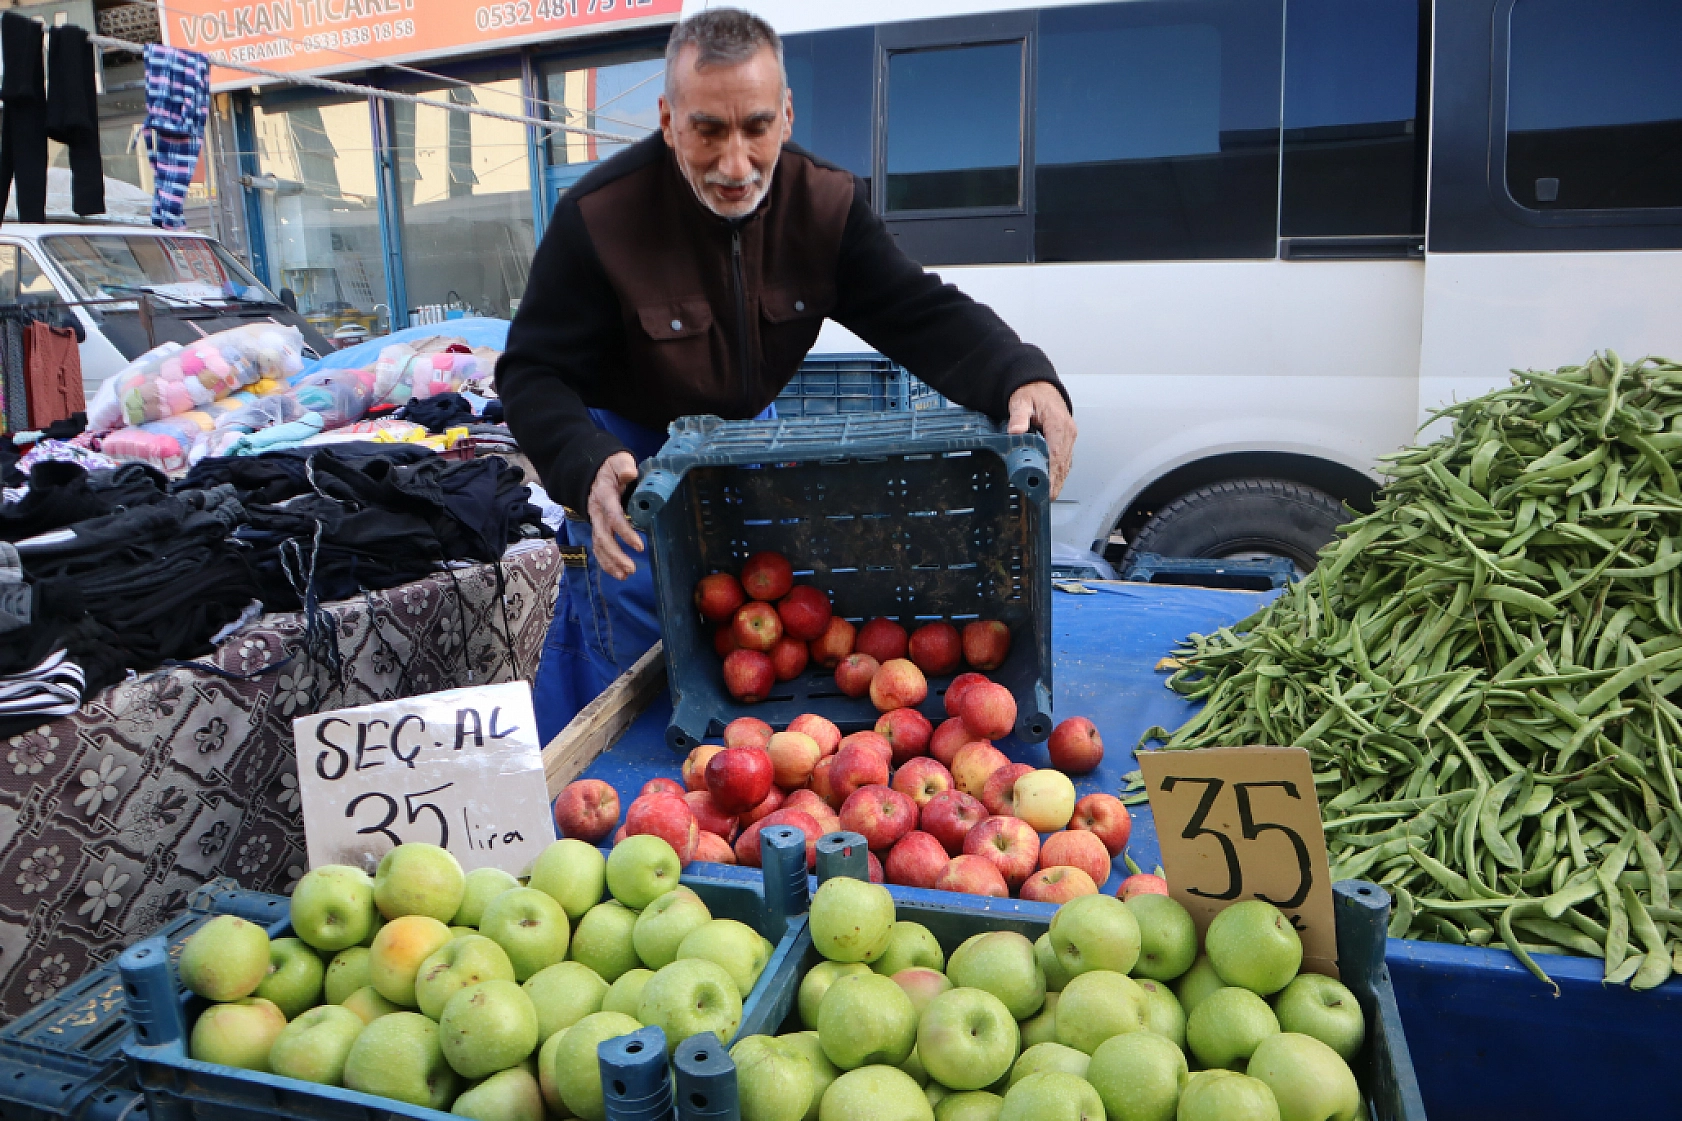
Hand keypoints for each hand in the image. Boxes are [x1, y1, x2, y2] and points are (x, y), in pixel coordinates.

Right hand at [587, 451, 642, 579]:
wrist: (593, 470)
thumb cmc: (611, 467)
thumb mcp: (618, 461)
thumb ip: (624, 466)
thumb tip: (630, 474)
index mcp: (604, 496)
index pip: (613, 517)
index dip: (625, 532)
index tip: (640, 547)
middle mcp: (596, 512)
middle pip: (603, 537)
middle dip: (616, 555)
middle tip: (632, 569)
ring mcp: (595, 521)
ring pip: (599, 546)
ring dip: (611, 563)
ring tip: (626, 575)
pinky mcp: (598, 528)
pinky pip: (599, 548)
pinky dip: (607, 563)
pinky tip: (619, 574)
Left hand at [1007, 381, 1075, 498]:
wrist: (1040, 385)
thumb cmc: (1032, 393)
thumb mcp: (1021, 401)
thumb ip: (1018, 416)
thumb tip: (1016, 430)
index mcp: (1058, 424)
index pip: (1057, 453)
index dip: (1053, 473)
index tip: (1048, 487)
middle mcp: (1067, 431)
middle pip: (1063, 462)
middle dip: (1056, 482)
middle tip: (1047, 498)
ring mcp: (1068, 436)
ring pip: (1066, 463)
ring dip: (1058, 480)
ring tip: (1049, 495)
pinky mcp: (1066, 439)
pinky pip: (1064, 458)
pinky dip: (1059, 472)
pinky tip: (1053, 483)